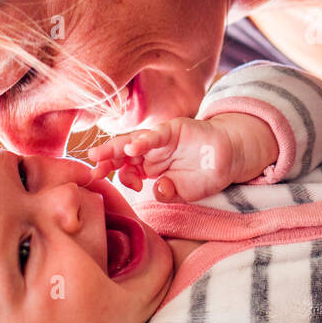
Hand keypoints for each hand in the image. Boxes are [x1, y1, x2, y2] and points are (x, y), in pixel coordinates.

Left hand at [88, 117, 240, 202]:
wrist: (231, 157)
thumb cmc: (205, 174)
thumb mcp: (184, 192)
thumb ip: (169, 193)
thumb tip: (158, 189)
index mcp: (150, 167)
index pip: (126, 169)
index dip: (113, 173)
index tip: (99, 179)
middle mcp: (152, 151)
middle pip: (124, 154)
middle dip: (106, 159)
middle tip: (91, 167)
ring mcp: (162, 140)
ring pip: (135, 142)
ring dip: (117, 148)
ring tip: (100, 155)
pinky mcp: (175, 130)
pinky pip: (157, 135)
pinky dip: (144, 140)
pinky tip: (132, 147)